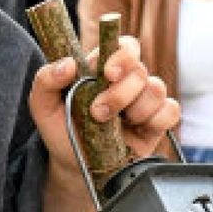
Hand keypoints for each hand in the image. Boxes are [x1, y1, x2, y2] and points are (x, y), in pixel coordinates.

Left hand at [28, 35, 179, 211]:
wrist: (74, 165)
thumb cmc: (60, 128)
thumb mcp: (41, 105)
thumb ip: (45, 79)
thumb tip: (67, 64)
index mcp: (100, 68)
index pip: (122, 46)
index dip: (120, 55)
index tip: (107, 73)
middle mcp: (125, 81)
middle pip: (139, 69)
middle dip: (120, 92)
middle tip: (98, 112)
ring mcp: (142, 101)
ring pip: (156, 88)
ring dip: (134, 108)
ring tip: (111, 124)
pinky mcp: (156, 123)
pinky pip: (170, 110)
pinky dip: (156, 119)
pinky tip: (137, 129)